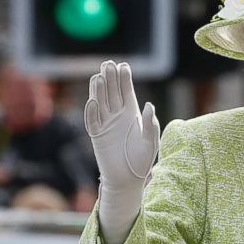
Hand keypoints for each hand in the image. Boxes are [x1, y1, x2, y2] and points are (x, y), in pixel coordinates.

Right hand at [85, 61, 158, 191]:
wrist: (128, 179)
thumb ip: (151, 124)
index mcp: (132, 115)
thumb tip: (150, 105)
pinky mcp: (97, 136)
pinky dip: (92, 111)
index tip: (124, 65)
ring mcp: (106, 125)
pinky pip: (92, 121)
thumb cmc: (142, 159)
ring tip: (99, 76)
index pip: (127, 93)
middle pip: (112, 94)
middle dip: (111, 79)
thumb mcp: (151, 141)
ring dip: (99, 90)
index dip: (125, 80)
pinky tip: (92, 100)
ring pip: (100, 104)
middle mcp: (117, 117)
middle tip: (108, 64)